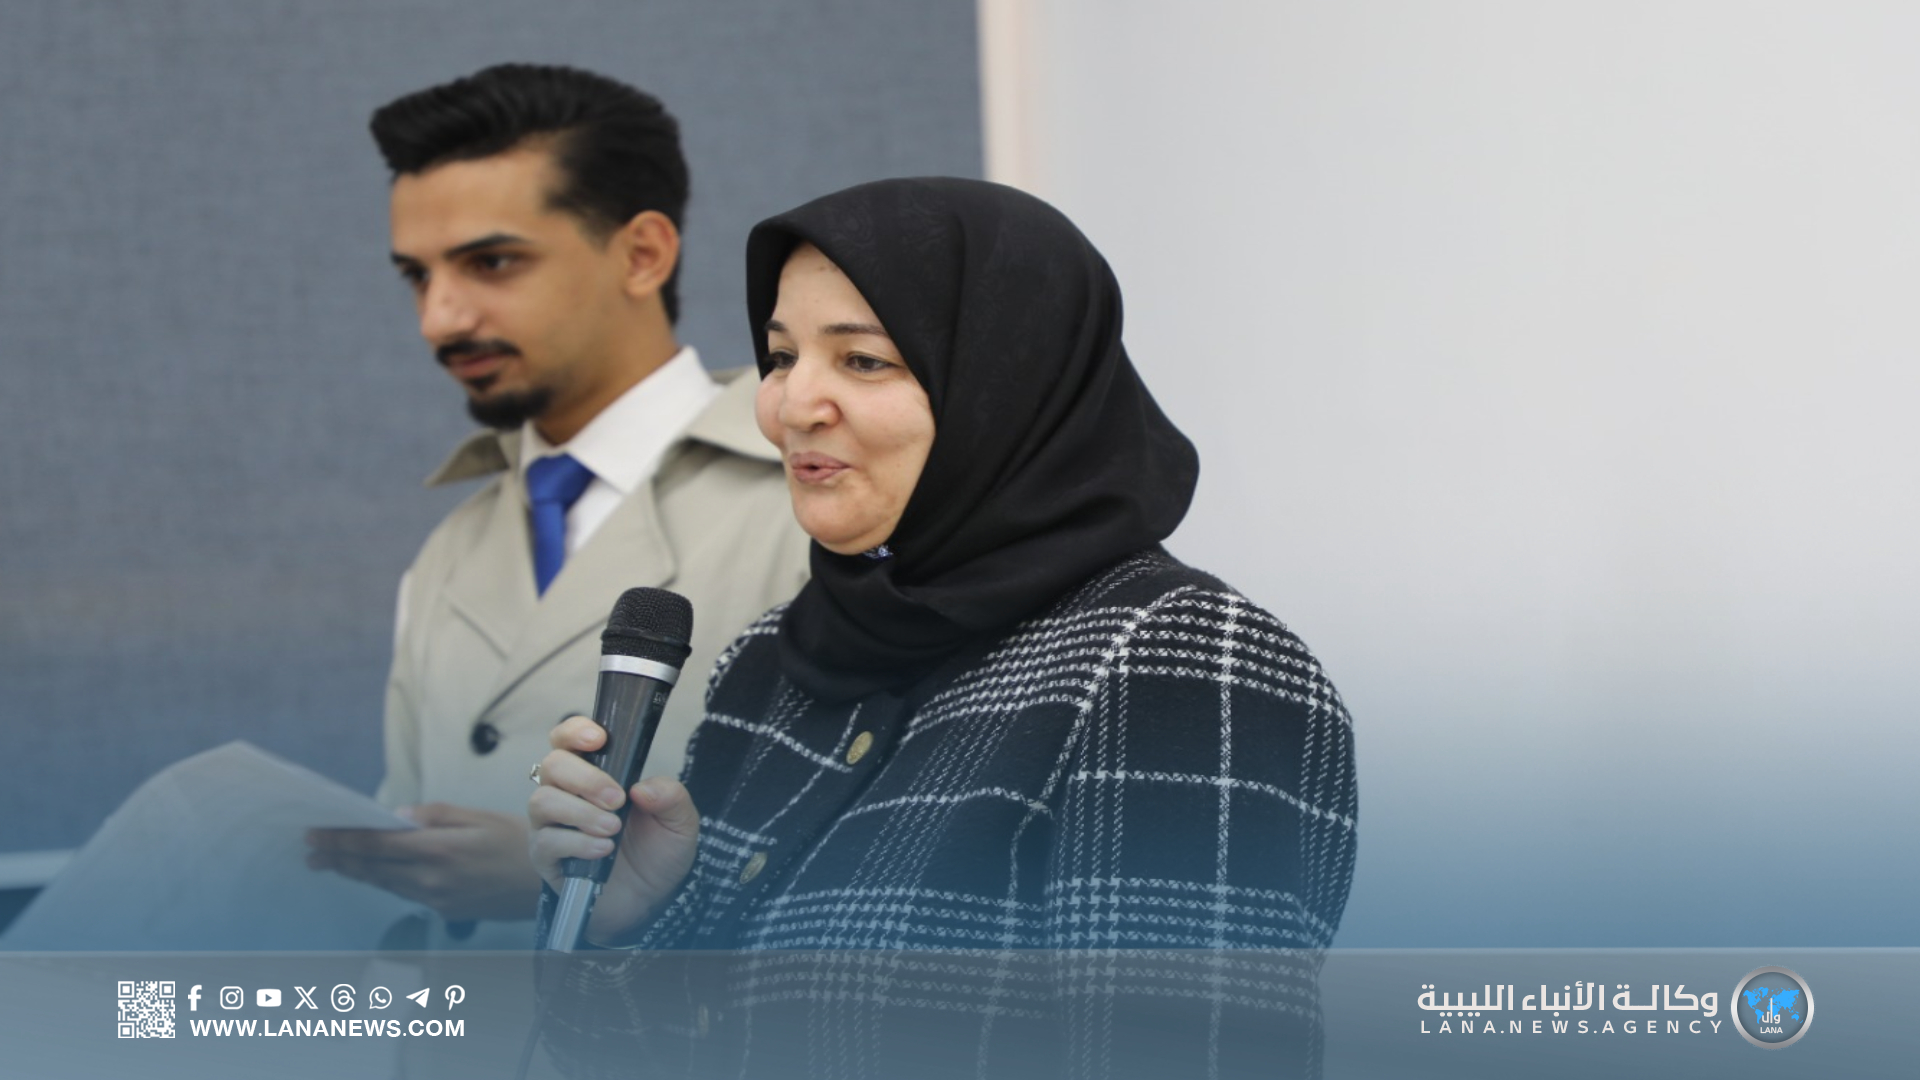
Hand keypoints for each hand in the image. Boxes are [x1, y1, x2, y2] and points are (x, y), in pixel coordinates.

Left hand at [305, 804, 541, 921]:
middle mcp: (432, 879)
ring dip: (355, 872)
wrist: (547, 885)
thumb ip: (433, 815)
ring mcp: (436, 900)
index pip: (375, 846)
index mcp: (439, 850)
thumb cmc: (518, 843)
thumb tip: (395, 818)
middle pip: (371, 869)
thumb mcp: (478, 817)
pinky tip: (372, 873)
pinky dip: (383, 881)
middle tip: (310, 849)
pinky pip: (404, 894)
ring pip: (384, 884)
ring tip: (329, 862)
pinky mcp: (444, 912)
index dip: (341, 840)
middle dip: (337, 858)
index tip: (315, 833)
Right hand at [529, 715, 699, 943]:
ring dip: (580, 812)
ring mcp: (551, 826)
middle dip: (585, 777)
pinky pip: (546, 842)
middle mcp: (566, 794)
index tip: (598, 739)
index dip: (575, 731)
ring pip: (542, 802)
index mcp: (594, 774)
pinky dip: (576, 843)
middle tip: (617, 798)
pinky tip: (602, 851)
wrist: (651, 900)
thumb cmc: (658, 852)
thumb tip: (644, 787)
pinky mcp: (546, 859)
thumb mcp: (680, 821)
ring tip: (612, 828)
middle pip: (553, 765)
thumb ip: (671, 796)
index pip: (567, 739)